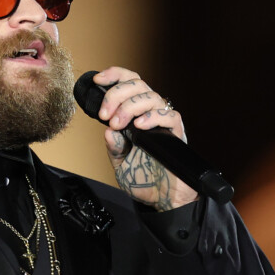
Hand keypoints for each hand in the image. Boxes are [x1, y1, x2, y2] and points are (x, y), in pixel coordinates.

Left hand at [92, 66, 195, 210]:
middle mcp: (150, 114)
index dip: (114, 75)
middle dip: (116, 94)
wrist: (162, 200)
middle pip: (137, 84)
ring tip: (119, 124)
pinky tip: (139, 126)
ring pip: (151, 96)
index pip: (129, 82)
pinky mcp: (176, 134)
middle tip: (106, 114)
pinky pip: (169, 115)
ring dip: (129, 106)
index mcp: (135, 115)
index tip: (98, 81)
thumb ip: (114, 146)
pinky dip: (152, 116)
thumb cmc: (143, 180)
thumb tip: (109, 131)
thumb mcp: (119, 163)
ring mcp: (164, 123)